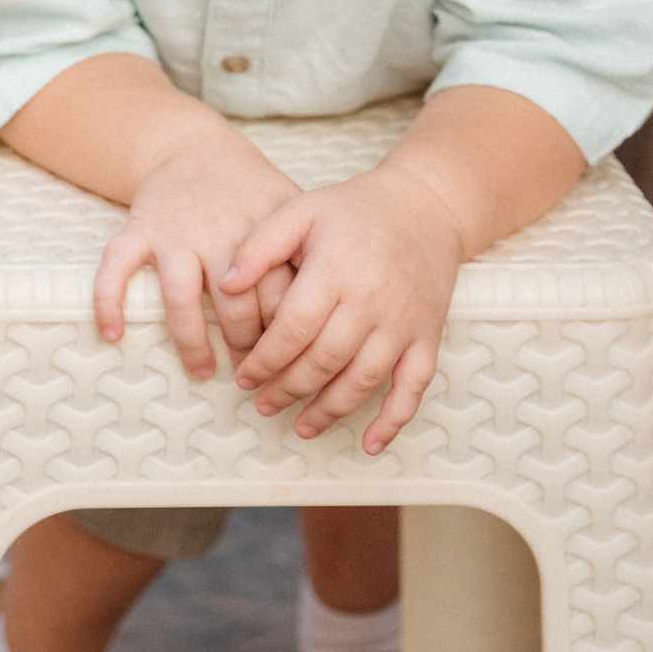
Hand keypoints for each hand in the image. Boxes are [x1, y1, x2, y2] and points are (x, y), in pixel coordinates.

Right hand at [93, 124, 300, 382]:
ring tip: (202, 371)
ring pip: (182, 297)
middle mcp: (218, 235)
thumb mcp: (287, 207)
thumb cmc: (247, 187)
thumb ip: (304, 252)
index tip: (289, 364)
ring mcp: (176, 233)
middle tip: (252, 376)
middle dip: (244, 347)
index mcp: (261, 233)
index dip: (285, 336)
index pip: (279, 297)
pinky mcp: (140, 228)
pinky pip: (117, 267)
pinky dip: (109, 300)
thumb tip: (330, 311)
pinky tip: (113, 335)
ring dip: (193, 340)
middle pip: (235, 305)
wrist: (191, 146)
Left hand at [219, 165, 468, 455]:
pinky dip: (394, 420)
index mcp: (335, 270)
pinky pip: (414, 387)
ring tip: (300, 425)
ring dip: (329, 410)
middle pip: (323, 361)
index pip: (293, 329)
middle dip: (288, 390)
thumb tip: (224, 284)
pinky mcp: (427, 336)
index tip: (243, 376)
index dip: (265, 360)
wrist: (426, 206)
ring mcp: (403, 323)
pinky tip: (371, 444)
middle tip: (262, 403)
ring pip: (362, 381)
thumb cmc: (356, 210)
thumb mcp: (301, 211)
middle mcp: (372, 300)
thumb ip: (260, 246)